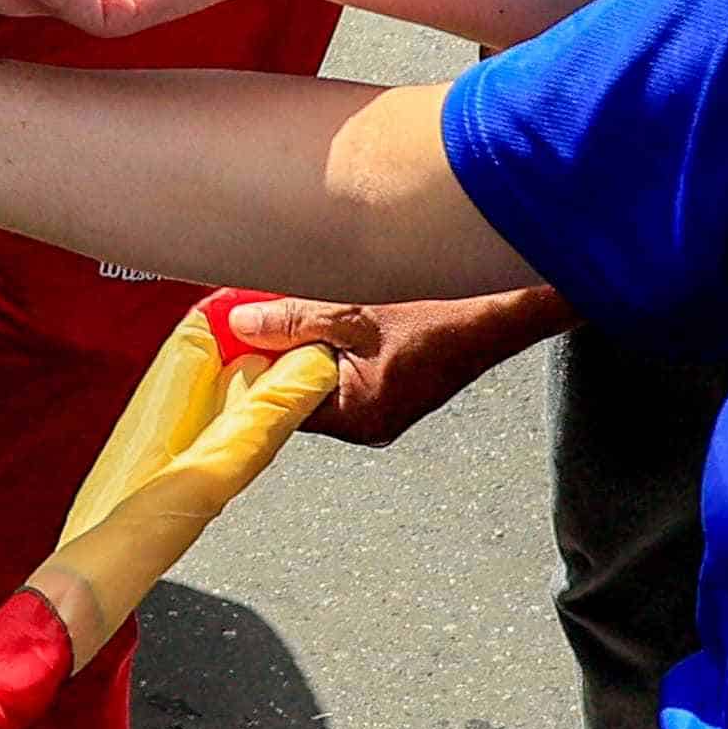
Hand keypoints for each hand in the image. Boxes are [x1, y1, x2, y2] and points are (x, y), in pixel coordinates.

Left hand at [227, 288, 573, 445]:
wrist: (504, 311)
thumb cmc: (441, 316)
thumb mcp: (354, 312)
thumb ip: (294, 321)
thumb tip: (242, 326)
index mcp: (358, 416)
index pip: (283, 406)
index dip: (251, 373)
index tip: (223, 346)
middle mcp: (369, 421)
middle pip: (298, 390)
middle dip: (275, 352)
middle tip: (249, 314)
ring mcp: (384, 404)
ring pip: (321, 375)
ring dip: (302, 343)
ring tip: (291, 306)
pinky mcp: (395, 384)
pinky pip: (344, 367)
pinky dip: (328, 341)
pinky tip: (325, 309)